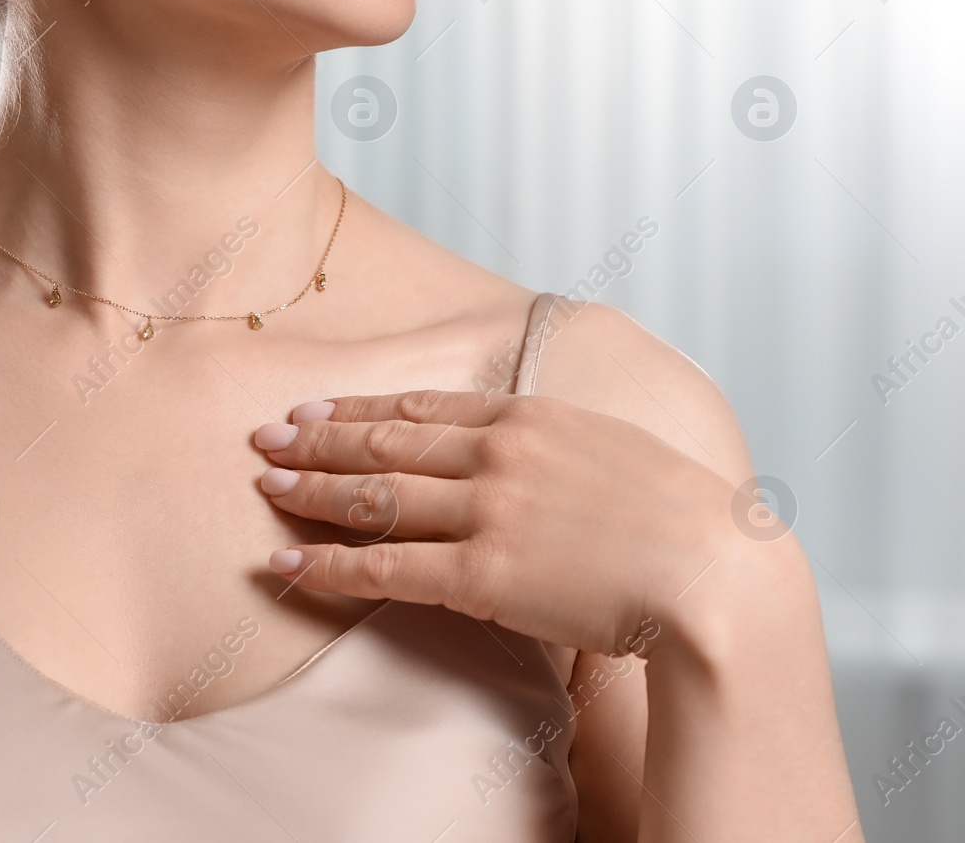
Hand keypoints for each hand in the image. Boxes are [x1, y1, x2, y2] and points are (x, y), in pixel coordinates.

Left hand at [251, 389, 773, 657]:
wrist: (715, 573)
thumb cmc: (681, 518)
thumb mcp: (616, 448)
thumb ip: (556, 442)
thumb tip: (524, 441)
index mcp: (529, 417)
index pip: (420, 407)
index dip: (358, 409)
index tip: (314, 410)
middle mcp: (498, 455)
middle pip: (383, 443)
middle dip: (317, 441)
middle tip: (264, 438)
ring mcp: (487, 512)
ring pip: (374, 498)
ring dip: (311, 492)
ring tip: (265, 488)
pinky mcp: (484, 574)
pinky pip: (386, 567)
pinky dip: (329, 564)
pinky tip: (289, 563)